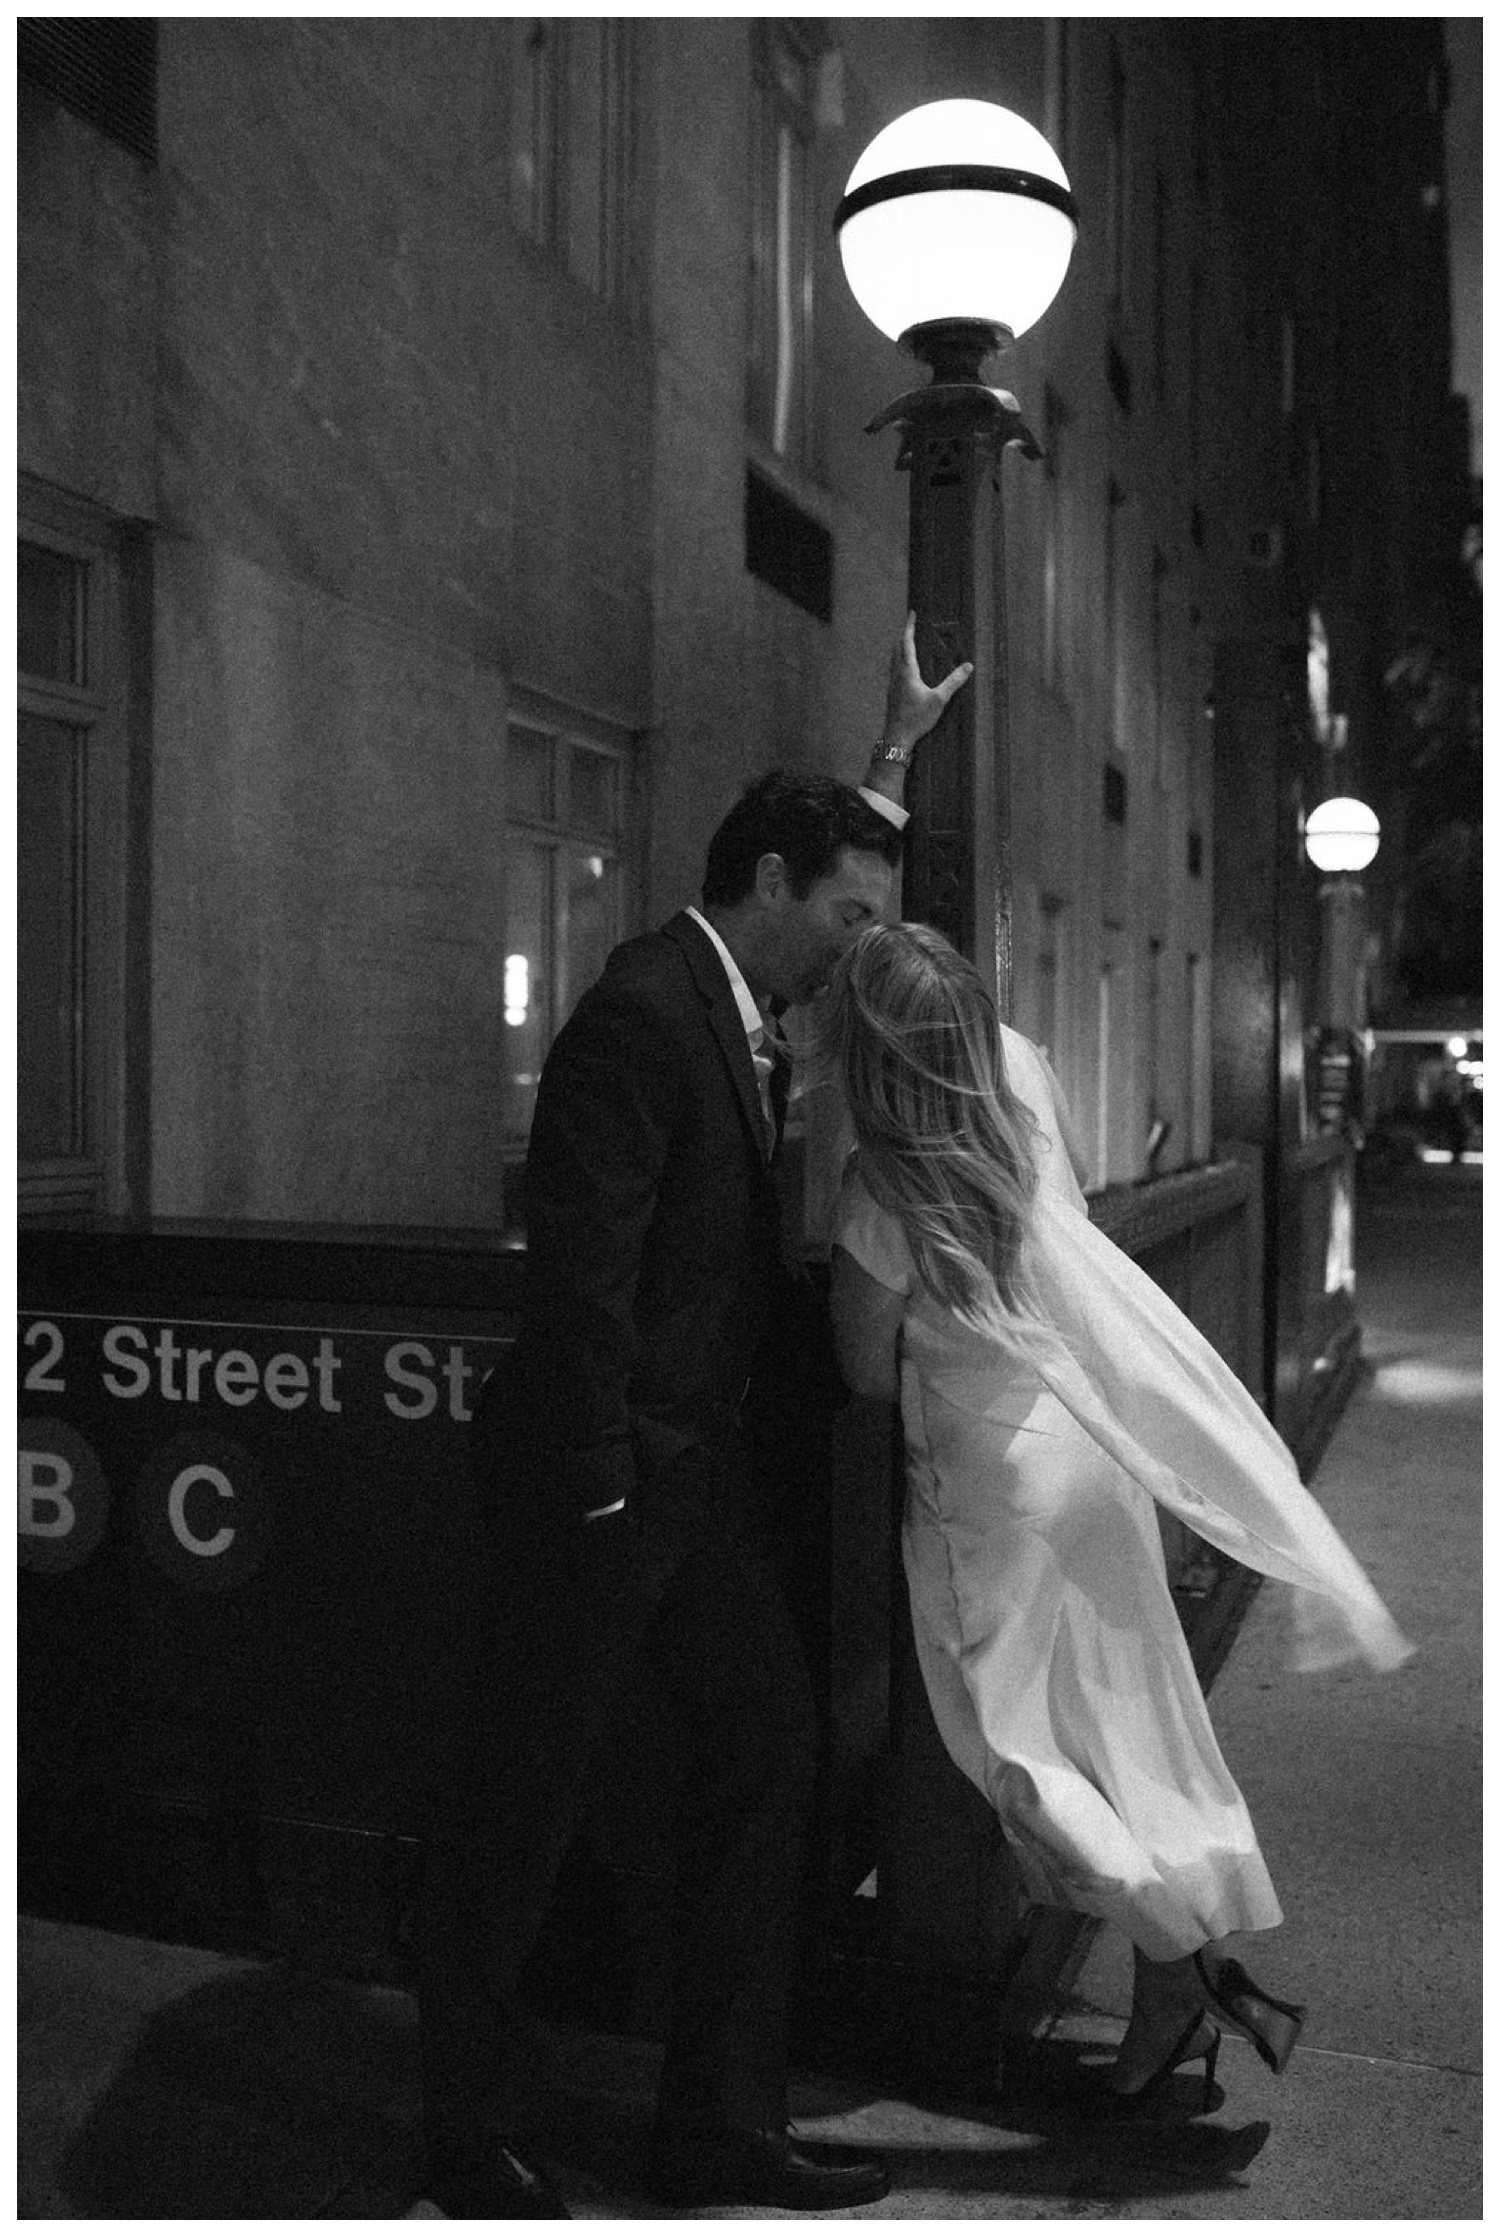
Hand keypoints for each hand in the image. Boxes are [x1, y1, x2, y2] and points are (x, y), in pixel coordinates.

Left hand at [882, 611, 973, 752]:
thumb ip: (953, 682)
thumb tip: (968, 666)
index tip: (912, 613)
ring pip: (894, 658)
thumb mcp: (939, 700)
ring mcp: (892, 683)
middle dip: (905, 634)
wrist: (897, 737)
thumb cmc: (916, 719)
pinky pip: (894, 669)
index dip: (910, 626)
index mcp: (907, 671)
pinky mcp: (892, 692)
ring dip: (901, 647)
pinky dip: (900, 660)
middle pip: (898, 647)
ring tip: (909, 641)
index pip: (907, 642)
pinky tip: (906, 668)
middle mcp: (897, 674)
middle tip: (912, 624)